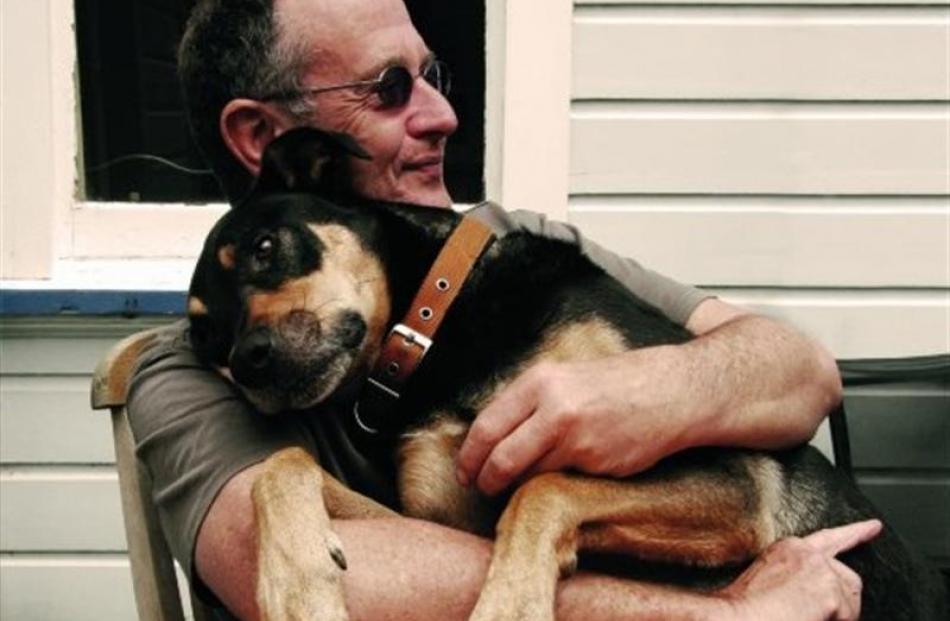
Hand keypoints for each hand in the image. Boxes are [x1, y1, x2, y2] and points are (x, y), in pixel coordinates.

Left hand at [456, 348, 695, 494]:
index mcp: (540, 381)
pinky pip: (561, 480)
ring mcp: (576, 438)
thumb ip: (530, 403)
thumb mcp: (565, 378)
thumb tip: (493, 437)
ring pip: (529, 473)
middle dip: (485, 480)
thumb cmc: (617, 384)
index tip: (465, 471)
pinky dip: (553, 482)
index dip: (469, 455)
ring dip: (519, 485)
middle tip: (482, 489)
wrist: (671, 391)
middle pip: (500, 457)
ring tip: (518, 486)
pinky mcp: (596, 462)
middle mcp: (554, 408)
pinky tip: (560, 476)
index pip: (487, 425)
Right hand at [718, 520, 881, 620]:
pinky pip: (848, 616)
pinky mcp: (830, 589)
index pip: (828, 538)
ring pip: (851, 599)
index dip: (855, 532)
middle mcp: (806, 552)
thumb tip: (811, 596)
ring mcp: (820, 569)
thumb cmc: (744, 607)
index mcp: (787, 549)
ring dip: (838, 614)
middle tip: (834, 607)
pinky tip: (811, 620)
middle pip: (847, 576)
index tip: (874, 526)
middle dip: (845, 597)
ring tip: (808, 618)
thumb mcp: (766, 582)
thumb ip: (793, 578)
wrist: (737, 617)